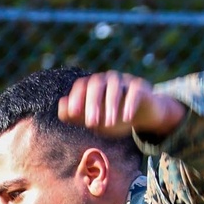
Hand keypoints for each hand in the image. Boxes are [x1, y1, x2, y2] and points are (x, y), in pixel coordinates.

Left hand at [58, 71, 185, 139]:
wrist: (141, 115)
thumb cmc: (113, 116)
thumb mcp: (95, 119)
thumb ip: (77, 115)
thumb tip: (62, 107)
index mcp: (94, 86)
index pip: (82, 85)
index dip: (76, 98)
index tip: (73, 114)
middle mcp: (108, 79)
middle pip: (97, 83)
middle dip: (92, 103)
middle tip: (91, 123)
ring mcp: (125, 81)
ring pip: (116, 86)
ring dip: (111, 105)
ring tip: (109, 124)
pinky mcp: (140, 86)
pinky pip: (135, 90)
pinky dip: (130, 103)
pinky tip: (127, 119)